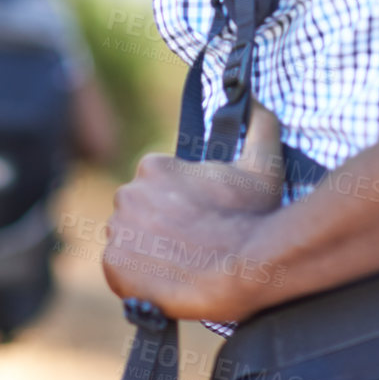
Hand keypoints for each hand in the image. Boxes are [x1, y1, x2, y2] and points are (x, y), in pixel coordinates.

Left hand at [102, 99, 287, 321]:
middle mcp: (128, 194)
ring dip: (148, 248)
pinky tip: (167, 278)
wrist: (242, 273)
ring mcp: (118, 231)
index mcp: (153, 167)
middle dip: (160, 222)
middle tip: (191, 241)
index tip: (200, 216)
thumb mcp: (265, 165)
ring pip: (128, 238)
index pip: (157, 184)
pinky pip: (120, 269)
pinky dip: (137, 275)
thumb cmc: (252, 218)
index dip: (180, 202)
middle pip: (139, 209)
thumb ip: (260, 124)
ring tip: (181, 262)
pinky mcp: (114, 265)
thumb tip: (255, 101)